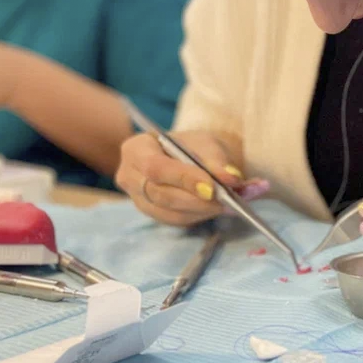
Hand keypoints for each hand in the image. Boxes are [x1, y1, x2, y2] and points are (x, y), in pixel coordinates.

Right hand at [115, 130, 268, 226]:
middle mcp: (130, 176)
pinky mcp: (153, 215)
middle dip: (198, 200)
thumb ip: (216, 159)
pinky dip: (201, 216)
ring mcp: (138, 200)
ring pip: (171, 212)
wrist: (182, 155)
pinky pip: (177, 221)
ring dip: (204, 211)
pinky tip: (220, 208)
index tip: (212, 188)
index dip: (183, 179)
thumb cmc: (189, 144)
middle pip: (161, 195)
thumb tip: (232, 179)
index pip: (156, 167)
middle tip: (230, 200)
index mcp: (136, 149)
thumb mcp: (204, 142)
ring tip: (232, 204)